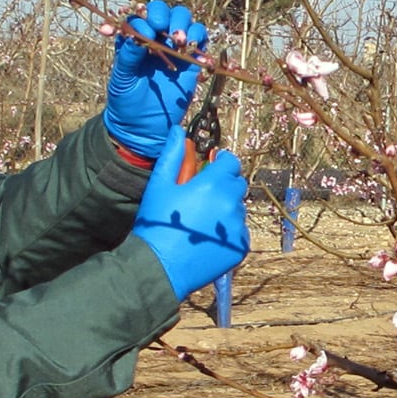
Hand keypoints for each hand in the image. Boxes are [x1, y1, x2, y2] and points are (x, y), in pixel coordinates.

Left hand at [103, 0, 208, 156]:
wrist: (143, 127)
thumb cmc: (126, 101)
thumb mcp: (122, 78)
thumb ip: (128, 56)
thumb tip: (137, 33)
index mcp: (134, 38)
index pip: (141, 16)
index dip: (144, 18)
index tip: (145, 32)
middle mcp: (154, 38)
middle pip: (165, 12)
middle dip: (167, 16)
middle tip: (165, 30)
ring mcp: (173, 48)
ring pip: (184, 21)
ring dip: (184, 26)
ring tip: (180, 42)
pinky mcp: (190, 61)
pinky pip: (200, 41)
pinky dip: (200, 41)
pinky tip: (193, 54)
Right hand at [134, 129, 248, 296]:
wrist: (159, 266)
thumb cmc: (157, 223)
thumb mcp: (159, 185)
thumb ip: (172, 155)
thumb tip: (177, 131)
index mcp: (212, 184)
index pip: (230, 162)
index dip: (220, 164)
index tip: (210, 169)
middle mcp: (230, 203)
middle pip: (237, 184)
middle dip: (224, 185)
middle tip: (202, 197)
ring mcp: (237, 226)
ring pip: (238, 208)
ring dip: (225, 209)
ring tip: (201, 220)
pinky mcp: (240, 246)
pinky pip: (239, 231)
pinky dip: (227, 231)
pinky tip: (206, 237)